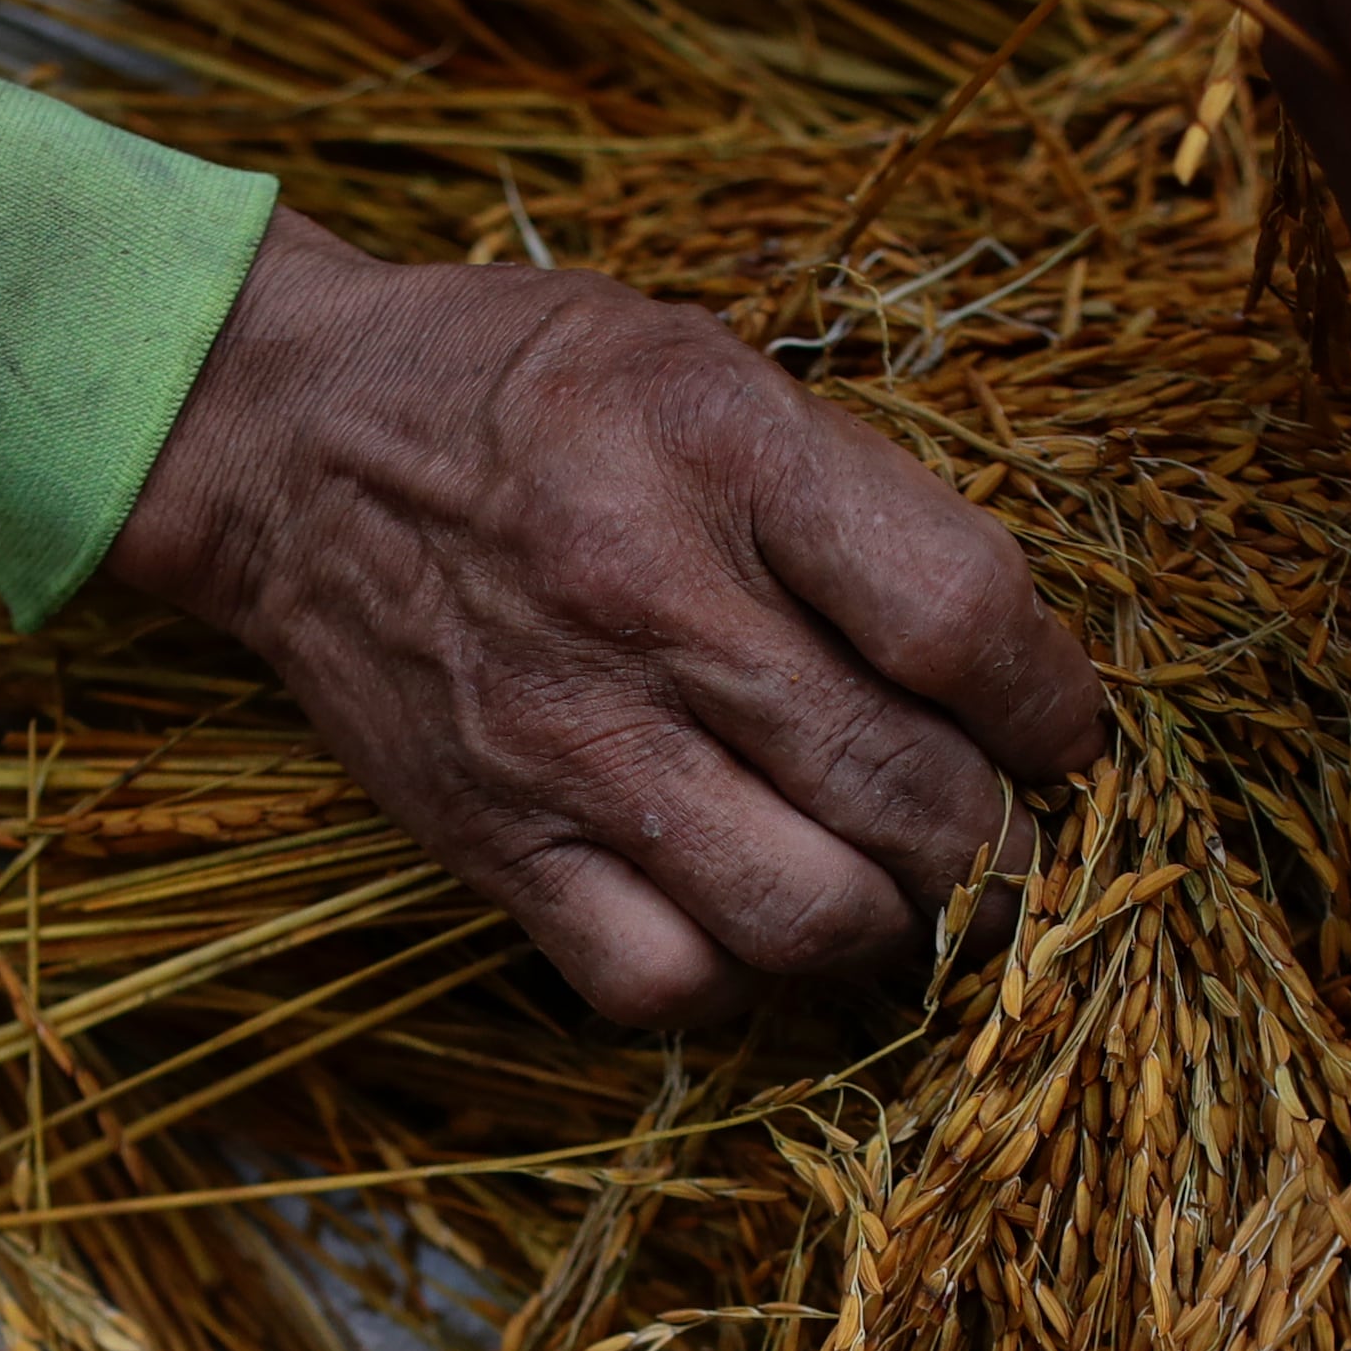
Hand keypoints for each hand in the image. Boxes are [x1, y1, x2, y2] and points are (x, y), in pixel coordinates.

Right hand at [105, 213, 1107, 1024]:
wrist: (291, 440)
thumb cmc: (537, 394)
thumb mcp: (715, 369)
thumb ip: (864, 504)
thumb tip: (1016, 669)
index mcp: (721, 450)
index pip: (959, 619)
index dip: (1051, 703)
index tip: (1059, 727)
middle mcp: (644, 603)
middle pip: (902, 791)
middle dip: (1001, 839)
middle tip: (1007, 830)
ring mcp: (565, 743)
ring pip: (804, 916)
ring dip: (892, 924)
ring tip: (899, 883)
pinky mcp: (497, 845)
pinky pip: (663, 982)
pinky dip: (742, 977)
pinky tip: (756, 914)